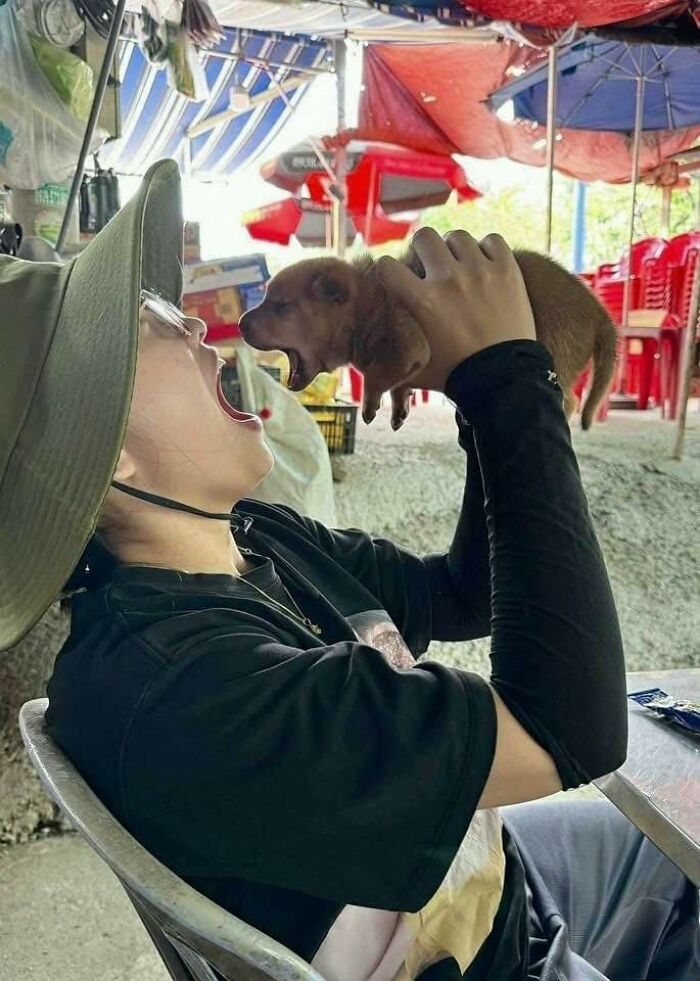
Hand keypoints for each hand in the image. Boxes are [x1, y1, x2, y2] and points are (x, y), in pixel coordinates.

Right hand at [377, 228, 535, 392]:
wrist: (505, 381)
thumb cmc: (457, 377)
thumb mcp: (415, 368)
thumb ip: (392, 360)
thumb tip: (371, 370)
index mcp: (422, 301)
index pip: (388, 266)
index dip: (388, 270)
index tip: (395, 275)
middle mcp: (449, 279)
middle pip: (424, 237)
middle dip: (423, 250)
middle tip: (429, 264)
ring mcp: (480, 271)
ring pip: (458, 237)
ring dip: (454, 249)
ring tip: (459, 265)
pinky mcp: (507, 270)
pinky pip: (492, 240)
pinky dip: (486, 249)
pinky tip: (484, 266)